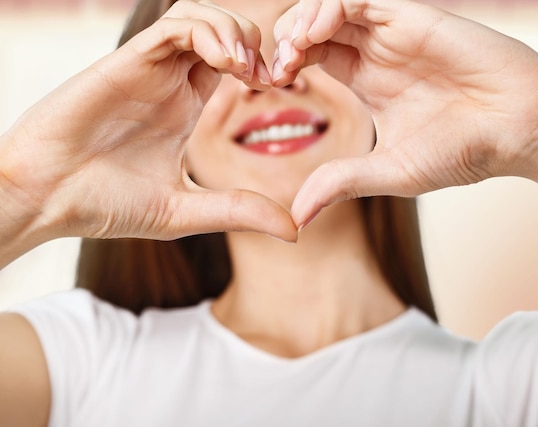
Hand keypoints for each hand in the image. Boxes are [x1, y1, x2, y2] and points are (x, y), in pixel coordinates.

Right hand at [0, 0, 295, 241]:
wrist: (45, 198)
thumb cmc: (104, 205)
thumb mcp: (184, 211)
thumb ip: (238, 212)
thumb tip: (295, 229)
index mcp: (185, 108)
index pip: (237, 67)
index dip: (269, 69)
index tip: (289, 89)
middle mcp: (171, 83)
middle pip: (226, 33)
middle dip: (260, 43)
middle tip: (275, 76)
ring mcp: (149, 70)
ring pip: (202, 18)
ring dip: (236, 32)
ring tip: (250, 69)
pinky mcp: (127, 61)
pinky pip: (174, 25)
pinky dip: (207, 32)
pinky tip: (227, 62)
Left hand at [273, 0, 537, 227]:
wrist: (518, 132)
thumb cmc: (463, 152)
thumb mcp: (388, 172)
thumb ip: (341, 183)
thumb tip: (298, 216)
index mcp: (365, 81)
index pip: (310, 56)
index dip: (284, 63)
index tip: (269, 85)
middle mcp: (375, 52)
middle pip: (313, 26)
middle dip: (285, 40)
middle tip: (275, 68)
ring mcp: (392, 32)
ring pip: (331, 5)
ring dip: (301, 21)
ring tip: (291, 51)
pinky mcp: (412, 16)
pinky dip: (330, 7)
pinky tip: (315, 33)